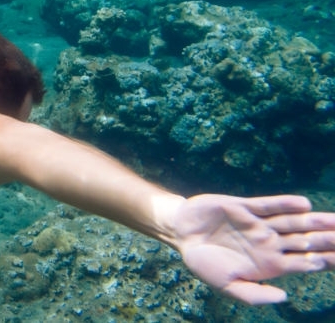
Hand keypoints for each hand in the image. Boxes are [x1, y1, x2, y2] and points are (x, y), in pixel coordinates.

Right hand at [174, 194, 334, 303]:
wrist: (180, 234)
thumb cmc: (204, 263)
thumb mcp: (226, 286)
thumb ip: (253, 295)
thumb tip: (283, 298)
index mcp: (270, 264)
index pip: (304, 263)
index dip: (324, 262)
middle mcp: (269, 243)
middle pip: (305, 241)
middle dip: (327, 240)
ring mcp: (258, 224)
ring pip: (292, 222)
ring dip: (314, 221)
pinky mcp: (245, 207)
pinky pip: (269, 205)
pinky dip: (285, 204)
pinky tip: (304, 204)